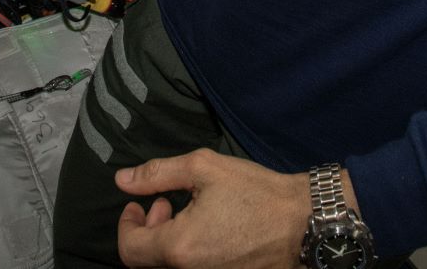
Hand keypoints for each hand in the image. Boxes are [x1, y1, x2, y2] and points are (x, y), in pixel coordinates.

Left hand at [115, 148, 311, 267]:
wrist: (304, 223)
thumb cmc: (257, 194)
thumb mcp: (204, 168)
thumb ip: (158, 174)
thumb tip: (123, 180)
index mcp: (180, 247)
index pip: (129, 250)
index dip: (126, 225)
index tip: (136, 205)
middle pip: (148, 262)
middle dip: (148, 229)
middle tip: (164, 203)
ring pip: (170, 266)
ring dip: (168, 240)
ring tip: (187, 212)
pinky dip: (189, 252)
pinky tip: (207, 229)